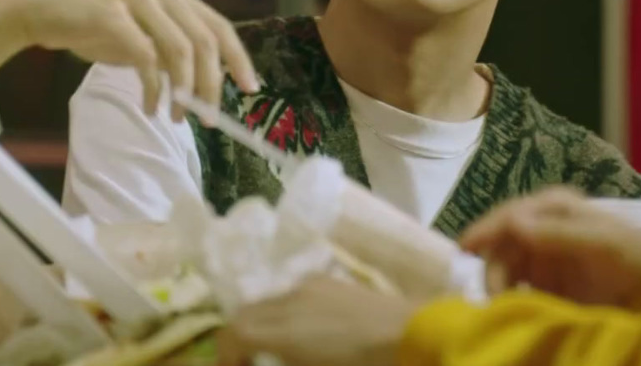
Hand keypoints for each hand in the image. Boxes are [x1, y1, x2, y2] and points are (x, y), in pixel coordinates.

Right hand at [0, 0, 257, 114]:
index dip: (238, 58)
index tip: (251, 88)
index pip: (218, 25)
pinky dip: (154, 88)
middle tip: (209, 117)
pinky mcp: (112, 16)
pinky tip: (151, 107)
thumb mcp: (137, 26)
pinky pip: (145, 58)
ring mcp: (136, 0)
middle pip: (205, 41)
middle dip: (212, 84)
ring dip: (184, 91)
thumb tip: (204, 58)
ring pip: (180, 51)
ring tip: (177, 117)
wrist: (37, 7)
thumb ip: (169, 36)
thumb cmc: (89, 20)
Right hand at [217, 277, 418, 365]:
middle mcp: (289, 300)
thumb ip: (283, 362)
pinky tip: (303, 333)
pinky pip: (292, 296)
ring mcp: (311, 286)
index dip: (225, 357)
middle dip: (237, 341)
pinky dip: (284, 315)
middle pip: (244, 314)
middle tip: (246, 363)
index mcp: (284, 329)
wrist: (415, 335)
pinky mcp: (331, 282)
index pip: (233, 333)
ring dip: (261, 326)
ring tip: (274, 351)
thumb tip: (261, 360)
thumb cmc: (363, 364)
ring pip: (268, 303)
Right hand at [458, 186, 640, 305]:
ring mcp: (541, 253)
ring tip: (501, 306)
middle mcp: (540, 225)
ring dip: (497, 283)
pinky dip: (506, 295)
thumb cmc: (634, 257)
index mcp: (553, 207)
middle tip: (494, 298)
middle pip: (500, 242)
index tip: (465, 252)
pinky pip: (514, 284)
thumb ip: (558, 233)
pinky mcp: (543, 280)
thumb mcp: (601, 242)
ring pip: (502, 264)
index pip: (509, 215)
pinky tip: (507, 306)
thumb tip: (512, 224)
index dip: (485, 231)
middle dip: (492, 266)